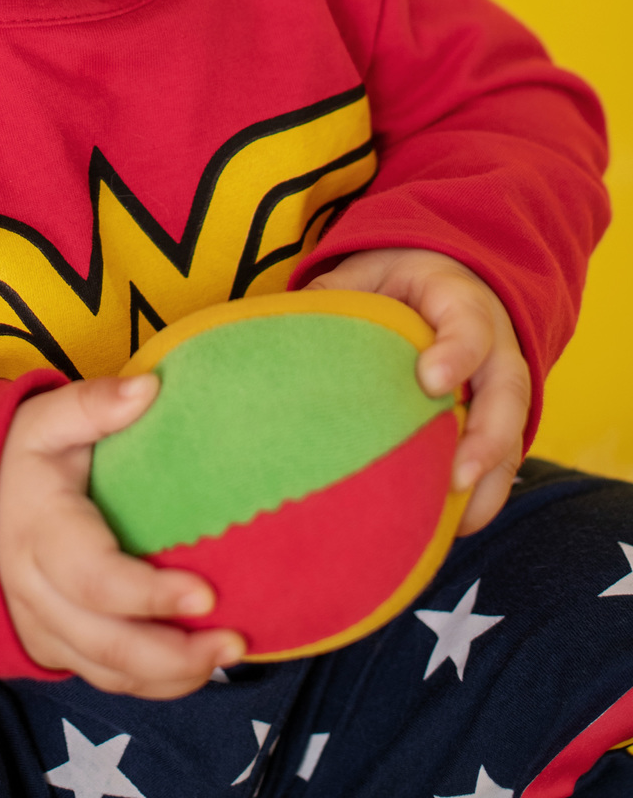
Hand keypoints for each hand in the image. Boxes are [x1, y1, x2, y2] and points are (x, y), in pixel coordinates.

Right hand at [0, 376, 244, 693]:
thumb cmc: (17, 456)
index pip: (96, 580)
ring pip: (106, 672)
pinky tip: (192, 667)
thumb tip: (150, 388)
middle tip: (234, 641)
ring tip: (227, 655)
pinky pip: (100, 679)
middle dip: (175, 654)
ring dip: (170, 676)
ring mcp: (40, 626)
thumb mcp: (45, 419)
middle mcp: (35, 591)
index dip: (150, 596)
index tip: (207, 592)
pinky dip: (149, 684)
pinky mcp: (48, 646)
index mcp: (40, 533)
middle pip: (107, 645)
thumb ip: (94, 403)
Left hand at [305, 248, 530, 532]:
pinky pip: (503, 457)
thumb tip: (284, 326)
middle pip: (508, 390)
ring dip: (490, 478)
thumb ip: (336, 294)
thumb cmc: (397, 280)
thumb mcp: (367, 272)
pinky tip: (454, 525)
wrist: (444, 280)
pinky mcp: (499, 417)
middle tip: (457, 475)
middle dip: (487, 436)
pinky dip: (485, 492)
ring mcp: (502, 384)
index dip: (456, 353)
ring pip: (513, 432)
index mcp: (459, 300)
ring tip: (458, 522)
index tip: (429, 381)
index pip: (468, 325)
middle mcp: (495, 344)